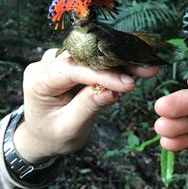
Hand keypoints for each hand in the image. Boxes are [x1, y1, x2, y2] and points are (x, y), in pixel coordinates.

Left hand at [14, 49, 158, 162]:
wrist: (41, 135)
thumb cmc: (51, 135)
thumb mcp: (69, 127)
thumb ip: (89, 106)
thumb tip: (115, 90)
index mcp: (39, 78)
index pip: (74, 69)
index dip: (104, 75)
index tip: (129, 83)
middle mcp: (49, 61)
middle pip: (88, 55)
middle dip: (119, 62)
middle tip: (148, 67)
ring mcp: (62, 57)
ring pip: (97, 53)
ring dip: (123, 60)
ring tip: (148, 67)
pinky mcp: (75, 59)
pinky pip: (99, 57)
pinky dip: (119, 63)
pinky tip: (139, 65)